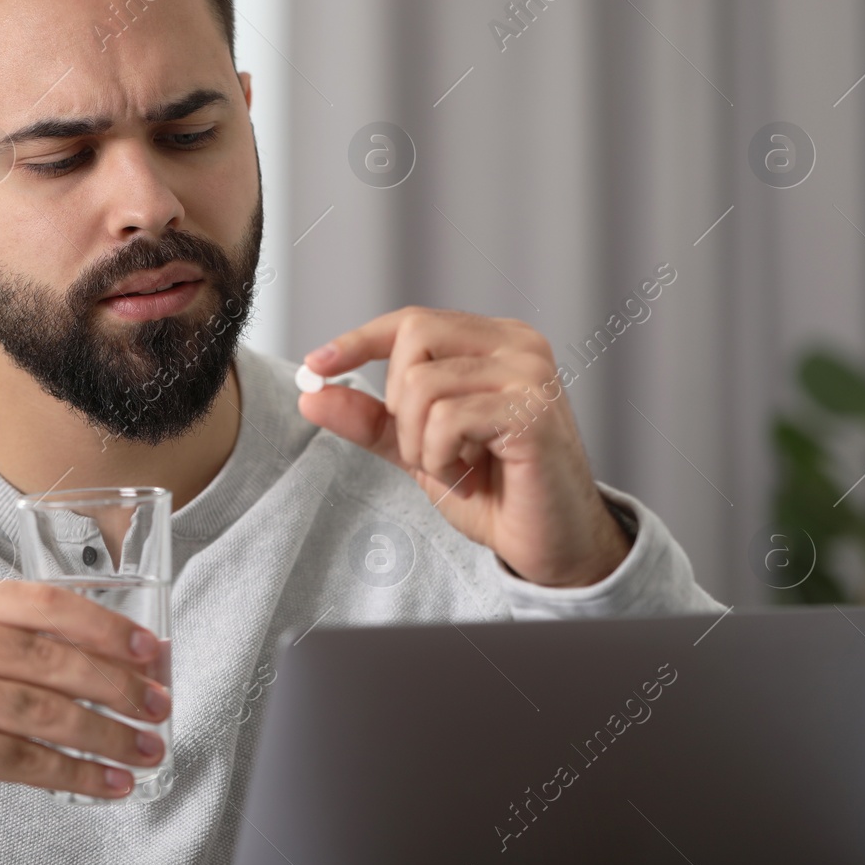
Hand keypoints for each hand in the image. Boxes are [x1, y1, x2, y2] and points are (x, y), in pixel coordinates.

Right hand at [0, 579, 169, 837]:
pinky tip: (110, 781)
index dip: (104, 626)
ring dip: (108, 735)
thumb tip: (119, 656)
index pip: (43, 602)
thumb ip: (17, 636)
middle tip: (158, 705)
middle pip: (51, 659)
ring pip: (46, 712)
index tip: (149, 650)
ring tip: (146, 748)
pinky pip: (29, 760)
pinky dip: (78, 773)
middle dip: (118, 685)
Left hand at [298, 307, 627, 586]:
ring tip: (455, 468)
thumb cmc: (497, 492)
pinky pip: (447, 419)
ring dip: (421, 443)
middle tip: (428, 450)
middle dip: (399, 405)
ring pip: (423, 385)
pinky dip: (442, 458)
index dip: (359, 340)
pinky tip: (471, 477)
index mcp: (494, 342)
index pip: (413, 320)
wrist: (554, 544)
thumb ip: (370, 418)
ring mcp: (530, 373)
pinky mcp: (532, 410)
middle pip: (413, 337)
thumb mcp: (418, 448)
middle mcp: (518, 344)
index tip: (315, 364)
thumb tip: (311, 392)